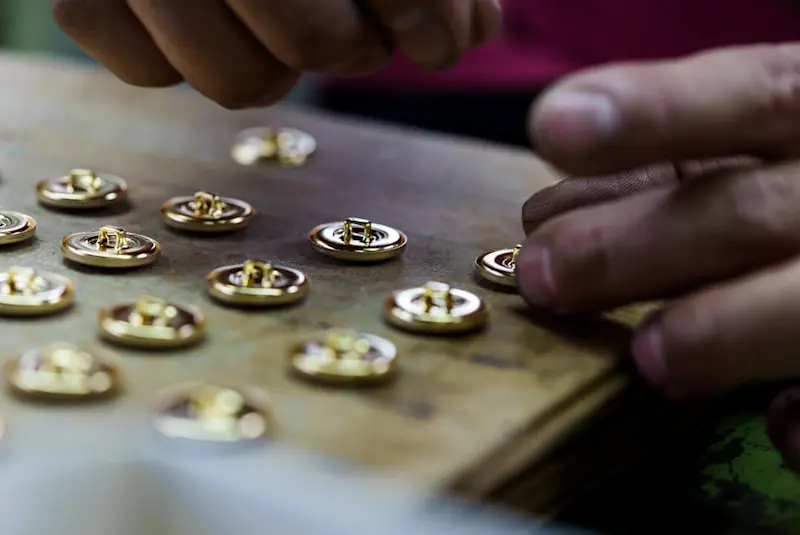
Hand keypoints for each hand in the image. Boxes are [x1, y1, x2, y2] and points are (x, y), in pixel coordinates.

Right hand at [51, 0, 499, 108]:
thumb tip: (472, 30)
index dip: (420, 14)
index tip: (443, 40)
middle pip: (311, 43)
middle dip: (353, 49)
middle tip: (364, 39)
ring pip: (238, 83)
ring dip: (278, 69)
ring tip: (289, 32)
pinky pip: (148, 73)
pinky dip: (184, 61)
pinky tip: (210, 23)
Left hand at [520, 44, 799, 470]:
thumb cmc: (797, 199)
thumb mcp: (753, 162)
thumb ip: (664, 178)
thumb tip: (543, 218)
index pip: (757, 94)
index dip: (654, 111)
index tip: (552, 126)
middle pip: (753, 212)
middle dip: (631, 246)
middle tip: (541, 276)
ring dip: (719, 332)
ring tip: (647, 357)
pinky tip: (778, 426)